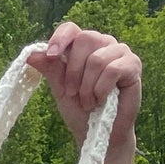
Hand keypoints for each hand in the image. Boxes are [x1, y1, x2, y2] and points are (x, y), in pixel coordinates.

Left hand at [26, 23, 140, 153]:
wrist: (99, 134)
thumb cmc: (80, 111)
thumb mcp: (60, 90)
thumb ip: (50, 69)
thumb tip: (31, 55)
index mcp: (83, 47)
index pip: (71, 29)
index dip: (60, 38)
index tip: (51, 56)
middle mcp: (103, 44)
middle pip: (84, 39)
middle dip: (73, 71)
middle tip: (72, 93)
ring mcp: (120, 52)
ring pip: (97, 59)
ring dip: (87, 87)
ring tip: (89, 102)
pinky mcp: (133, 64)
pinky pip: (112, 70)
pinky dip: (101, 90)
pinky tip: (102, 100)